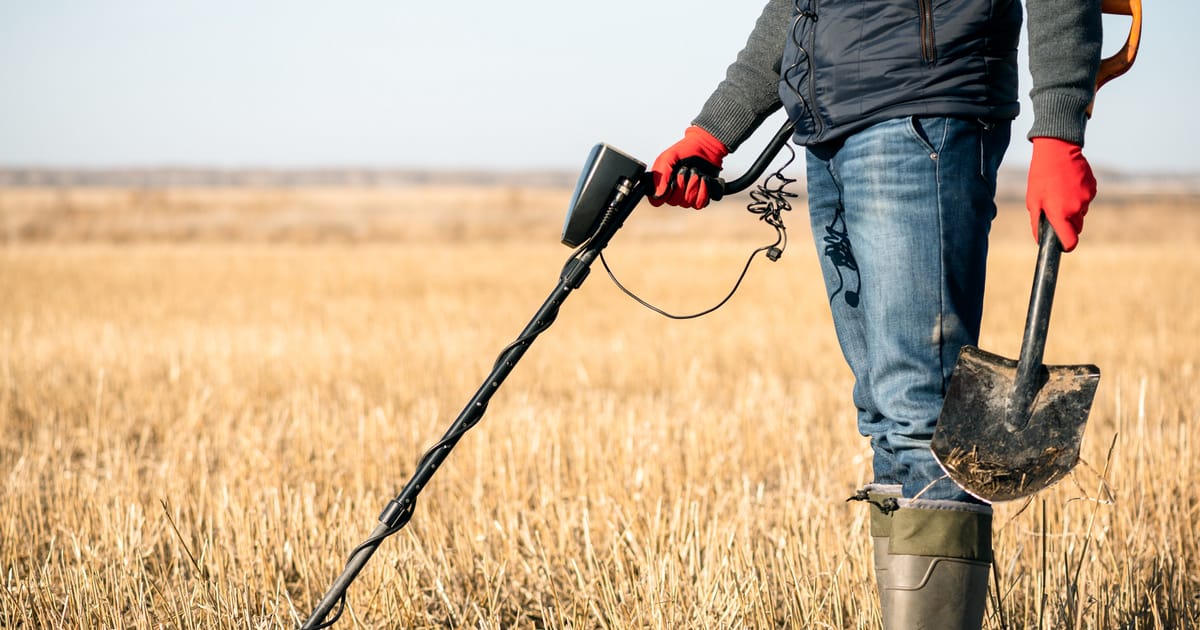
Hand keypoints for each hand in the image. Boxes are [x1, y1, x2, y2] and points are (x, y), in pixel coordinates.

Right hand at [648, 126, 728, 208]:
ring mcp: (687, 197)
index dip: (665, 193)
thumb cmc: (684, 152)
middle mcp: (673, 193)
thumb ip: (660, 177)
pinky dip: (703, 190)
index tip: (671, 180)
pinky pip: (700, 203)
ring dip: (693, 184)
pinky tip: (704, 179)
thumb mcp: (667, 158)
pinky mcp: (701, 197)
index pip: (657, 201)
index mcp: (662, 185)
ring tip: (695, 172)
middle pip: (674, 202)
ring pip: (688, 203)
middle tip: (685, 169)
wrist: (705, 147)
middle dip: (681, 183)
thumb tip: (657, 196)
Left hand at [1025, 137, 1096, 251]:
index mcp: (1060, 214)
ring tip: (1060, 192)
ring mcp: (1087, 198)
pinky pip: (1086, 199)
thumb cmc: (1040, 177)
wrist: (1057, 150)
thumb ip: (1037, 224)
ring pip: (1081, 212)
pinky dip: (1079, 196)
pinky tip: (1069, 184)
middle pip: (1076, 228)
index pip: (1071, 241)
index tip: (1063, 245)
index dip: (1067, 245)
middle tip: (1056, 210)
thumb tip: (1040, 241)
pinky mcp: (1093, 188)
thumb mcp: (1033, 201)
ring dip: (1073, 208)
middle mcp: (1076, 208)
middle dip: (1068, 224)